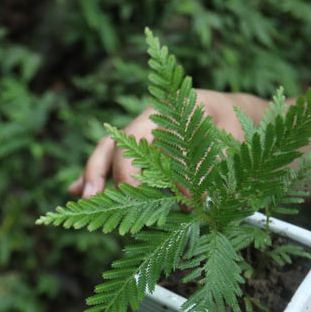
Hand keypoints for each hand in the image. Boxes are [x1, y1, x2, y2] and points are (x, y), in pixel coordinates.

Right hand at [68, 90, 250, 197]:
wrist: (233, 113)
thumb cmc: (233, 122)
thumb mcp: (230, 138)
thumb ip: (211, 164)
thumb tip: (194, 199)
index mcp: (164, 111)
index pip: (136, 142)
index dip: (134, 172)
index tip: (136, 198)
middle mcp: (145, 123)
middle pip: (112, 145)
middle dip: (98, 172)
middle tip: (91, 198)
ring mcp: (140, 137)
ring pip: (107, 154)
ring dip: (92, 177)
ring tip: (82, 200)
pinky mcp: (141, 152)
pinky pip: (112, 163)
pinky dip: (96, 177)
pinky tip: (77, 191)